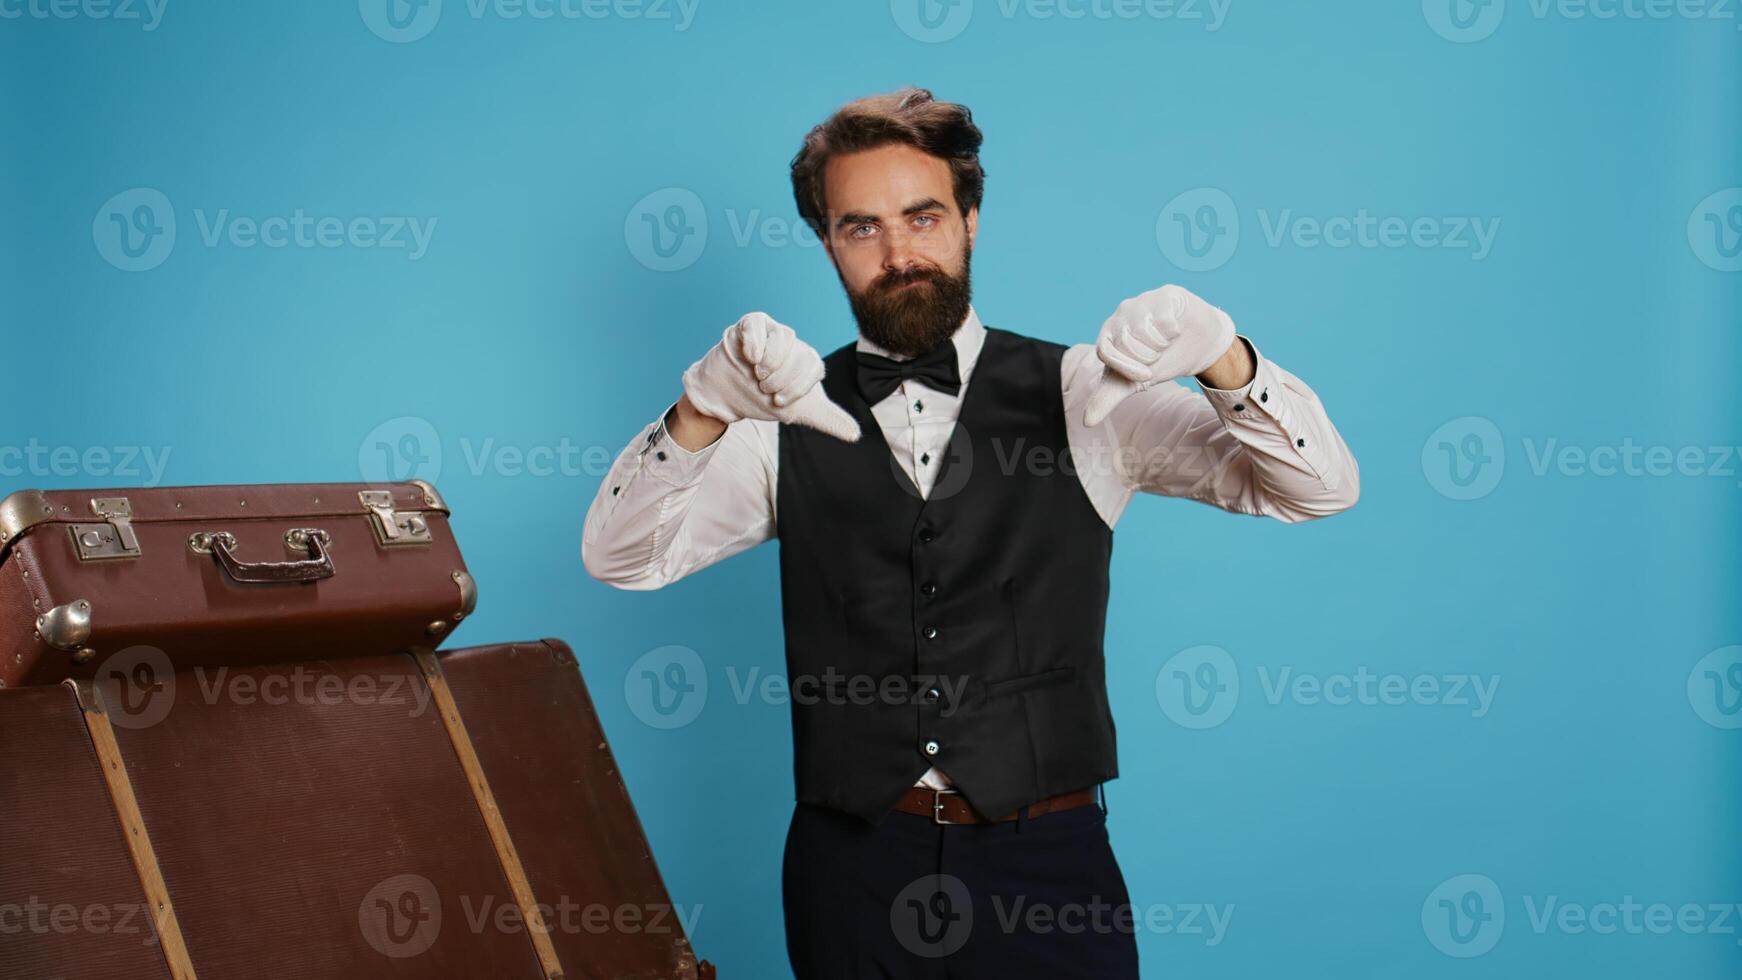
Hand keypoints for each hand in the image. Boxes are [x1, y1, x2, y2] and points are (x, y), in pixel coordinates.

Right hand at [681, 311, 860, 442]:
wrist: (728, 395)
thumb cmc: (765, 399)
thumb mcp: (799, 412)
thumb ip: (828, 420)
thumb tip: (855, 435)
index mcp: (807, 360)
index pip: (814, 366)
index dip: (799, 386)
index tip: (780, 402)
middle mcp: (792, 344)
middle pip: (798, 352)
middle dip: (783, 377)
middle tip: (766, 390)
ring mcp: (771, 332)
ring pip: (783, 335)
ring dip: (772, 360)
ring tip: (759, 376)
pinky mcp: (749, 326)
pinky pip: (757, 323)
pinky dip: (755, 342)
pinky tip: (750, 358)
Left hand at [1082, 284, 1236, 426]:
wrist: (1198, 346)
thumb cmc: (1162, 362)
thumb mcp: (1133, 383)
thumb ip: (1108, 397)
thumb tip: (1086, 422)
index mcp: (1108, 336)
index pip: (1105, 352)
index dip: (1126, 367)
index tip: (1146, 376)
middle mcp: (1121, 315)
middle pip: (1127, 343)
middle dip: (1149, 357)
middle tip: (1159, 354)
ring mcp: (1142, 302)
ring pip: (1145, 330)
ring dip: (1162, 344)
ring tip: (1167, 342)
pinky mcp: (1164, 295)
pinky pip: (1164, 318)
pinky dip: (1174, 330)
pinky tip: (1177, 329)